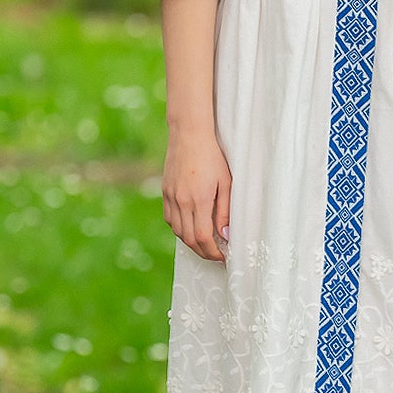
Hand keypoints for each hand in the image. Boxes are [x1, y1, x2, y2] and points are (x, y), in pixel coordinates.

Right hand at [163, 129, 231, 261]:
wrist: (189, 135)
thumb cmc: (213, 157)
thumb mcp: (226, 183)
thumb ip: (225, 211)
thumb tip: (225, 235)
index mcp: (199, 200)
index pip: (203, 238)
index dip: (213, 252)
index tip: (223, 256)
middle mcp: (181, 201)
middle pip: (189, 239)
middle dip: (204, 252)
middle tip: (216, 255)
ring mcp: (170, 197)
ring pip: (178, 231)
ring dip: (191, 243)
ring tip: (205, 245)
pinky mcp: (165, 192)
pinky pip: (170, 219)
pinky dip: (180, 229)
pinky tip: (191, 228)